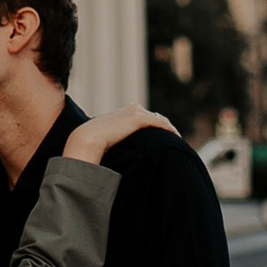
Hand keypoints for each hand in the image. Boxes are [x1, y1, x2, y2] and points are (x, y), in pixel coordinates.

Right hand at [62, 104, 177, 163]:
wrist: (88, 139)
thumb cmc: (94, 144)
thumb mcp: (107, 141)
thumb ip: (116, 143)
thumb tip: (117, 157)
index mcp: (124, 113)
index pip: (145, 119)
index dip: (156, 129)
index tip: (163, 141)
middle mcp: (131, 109)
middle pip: (155, 118)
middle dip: (165, 129)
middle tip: (175, 142)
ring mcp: (136, 112)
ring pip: (160, 120)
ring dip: (170, 130)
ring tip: (178, 142)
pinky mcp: (139, 118)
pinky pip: (160, 123)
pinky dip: (170, 130)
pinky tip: (176, 138)